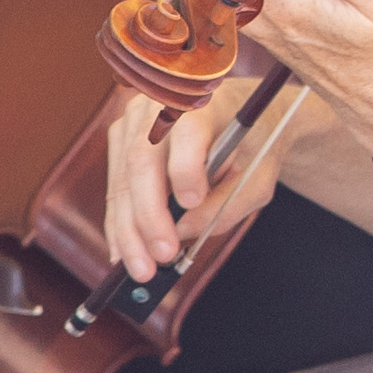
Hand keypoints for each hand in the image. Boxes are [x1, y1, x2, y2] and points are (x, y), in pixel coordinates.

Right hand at [96, 85, 285, 285]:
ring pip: (122, 181)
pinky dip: (120, 225)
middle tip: (160, 256)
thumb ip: (226, 204)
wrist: (240, 118)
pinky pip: (116, 189)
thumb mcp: (257, 178)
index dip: (186, 169)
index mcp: (203, 103)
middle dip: (149, 216)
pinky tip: (123, 254)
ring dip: (128, 230)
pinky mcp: (120, 142)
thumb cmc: (253, 147)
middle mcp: (159, 105)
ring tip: (140, 269)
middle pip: (143, 162)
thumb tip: (183, 232)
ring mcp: (132, 122)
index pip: (188, 132)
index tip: (192, 203)